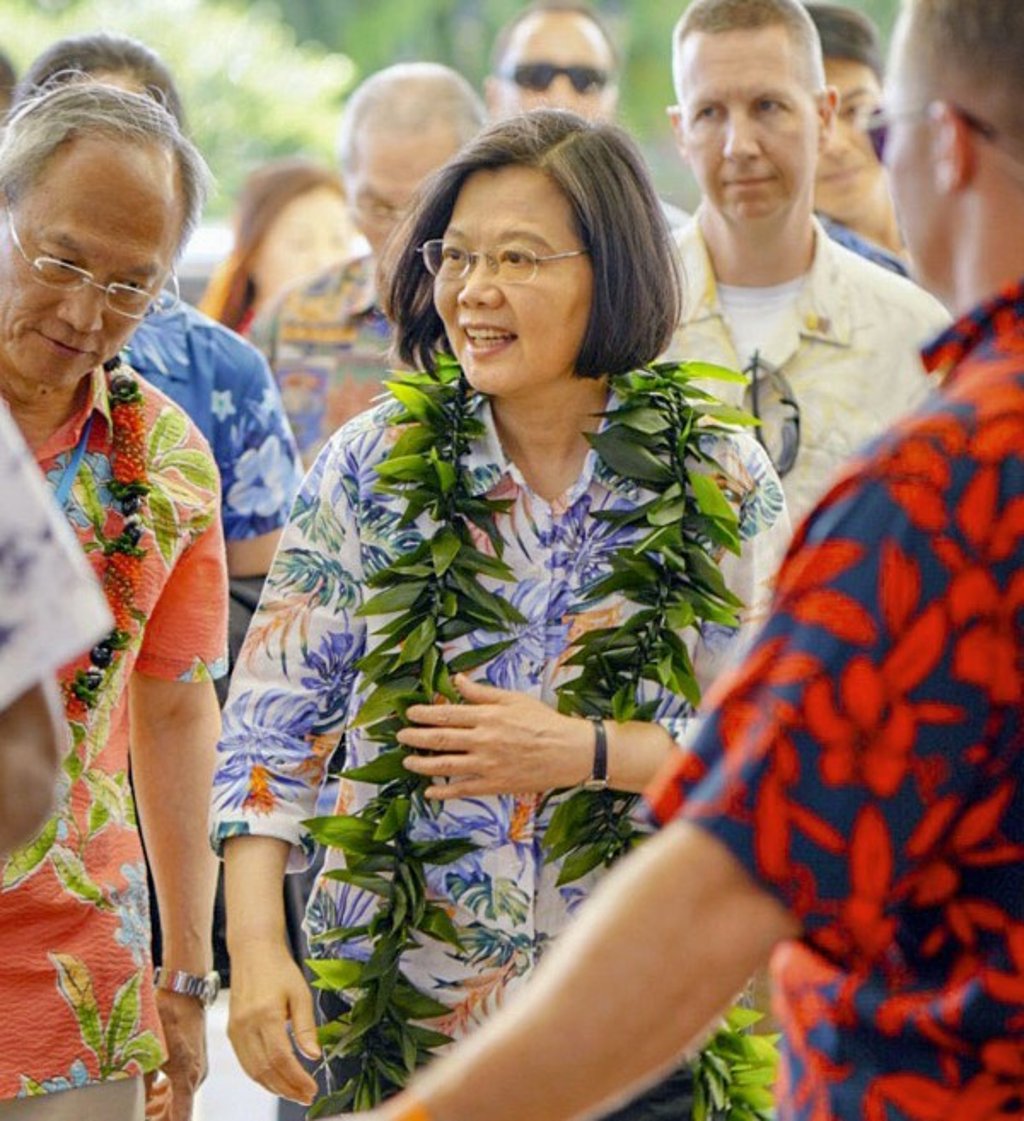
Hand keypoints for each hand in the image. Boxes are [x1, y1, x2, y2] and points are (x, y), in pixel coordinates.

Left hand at [146, 989, 206, 1120]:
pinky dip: (167, 1092)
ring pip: (179, 1097)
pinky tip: (153, 1091)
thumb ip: (143, 1081)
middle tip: (139, 1116)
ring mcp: (197, 1066)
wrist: (184, 990)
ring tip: (141, 1107)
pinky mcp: (195, 1058)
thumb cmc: (168, 1014)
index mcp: (187, 1075)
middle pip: (179, 1110)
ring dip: (161, 1106)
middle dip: (159, 1117)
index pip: (181, 1117)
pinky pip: (182, 1084)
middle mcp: (196, 1074)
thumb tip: (136, 1104)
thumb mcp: (150, 1050)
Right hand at [227, 937, 319, 1104]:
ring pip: (252, 1071)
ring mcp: (235, 1030)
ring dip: (273, 1087)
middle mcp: (246, 1026)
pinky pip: (245, 1062)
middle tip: (305, 1096)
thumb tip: (314, 1055)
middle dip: (286, 1088)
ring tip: (294, 1093)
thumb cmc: (279, 968)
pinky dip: (260, 1076)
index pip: (281, 1058)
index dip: (296, 1079)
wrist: (253, 951)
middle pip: (265, 1070)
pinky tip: (275, 1079)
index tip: (311, 1089)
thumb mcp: (300, 993)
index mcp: (265, 1014)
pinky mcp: (231, 1032)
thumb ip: (306, 1026)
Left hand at [397, 674, 592, 798]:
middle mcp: (483, 740)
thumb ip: (482, 692)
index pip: (447, 714)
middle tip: (401, 736)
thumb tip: (457, 679)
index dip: (424, 714)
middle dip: (416, 738)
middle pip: (440, 739)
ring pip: (446, 766)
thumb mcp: (513, 699)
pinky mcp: (494, 785)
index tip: (410, 714)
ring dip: (422, 764)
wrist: (569, 751)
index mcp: (487, 716)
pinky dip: (443, 791)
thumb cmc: (544, 721)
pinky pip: (462, 789)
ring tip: (408, 761)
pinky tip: (430, 792)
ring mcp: (487, 765)